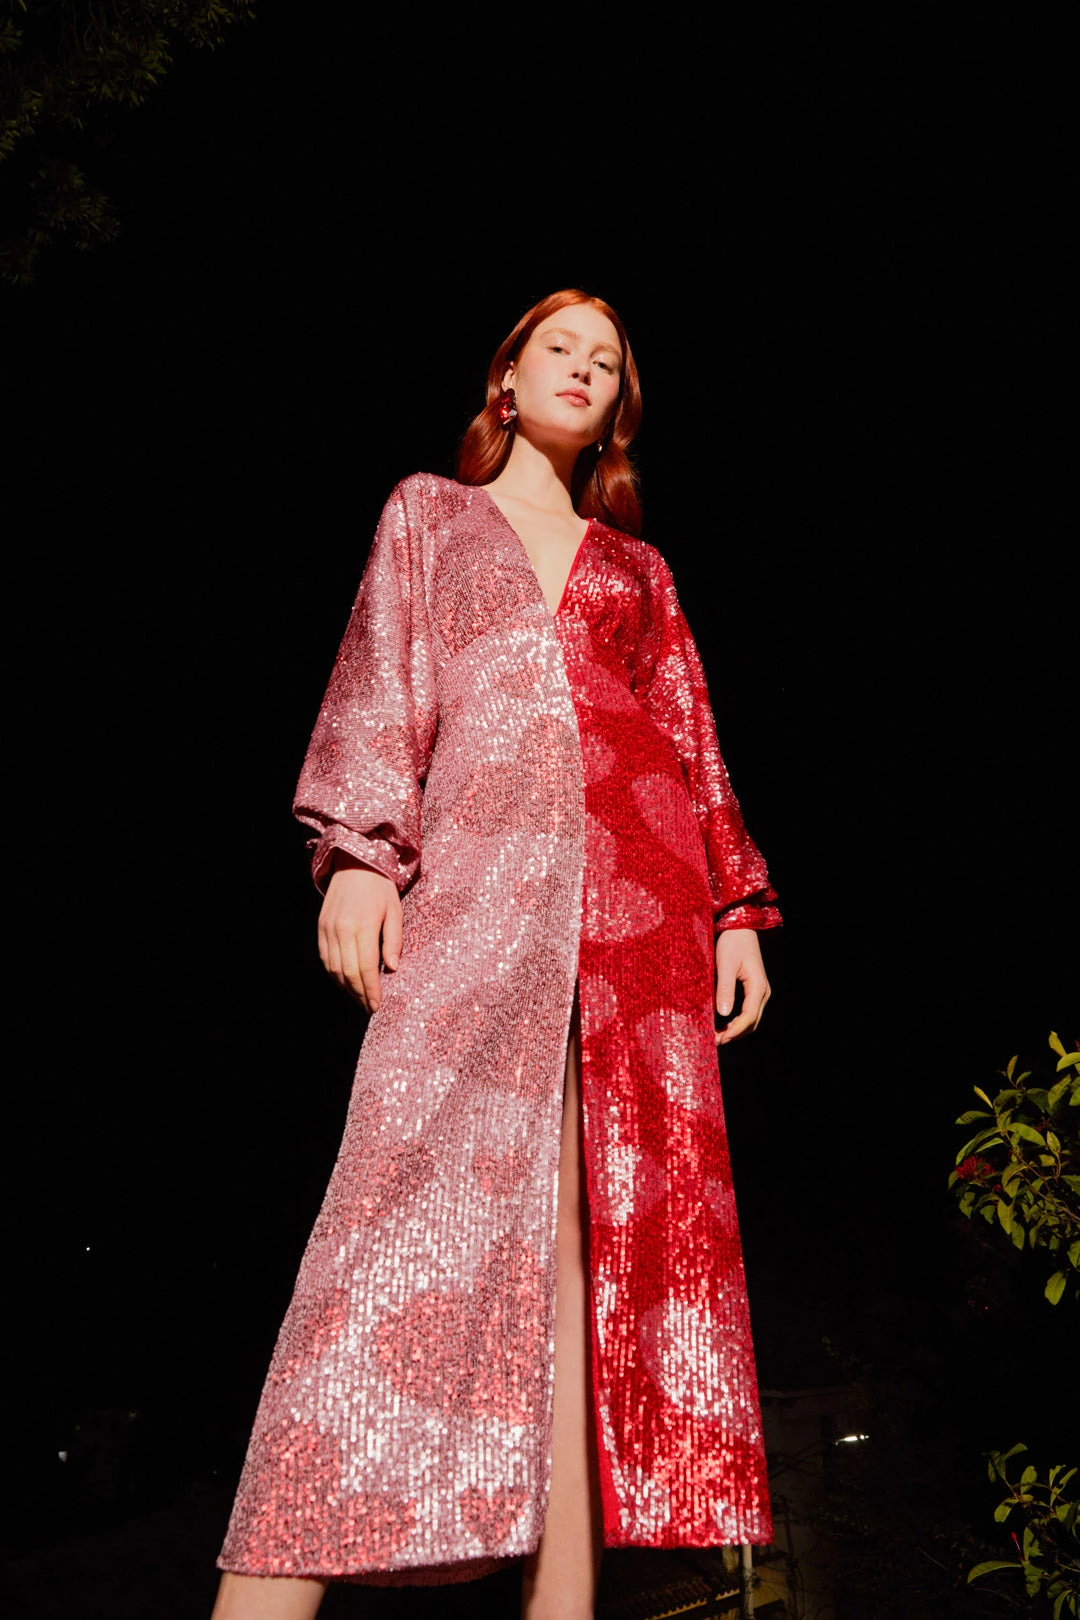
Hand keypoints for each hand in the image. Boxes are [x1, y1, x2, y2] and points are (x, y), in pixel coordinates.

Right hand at [317, 856, 401, 1012]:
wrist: (353, 863)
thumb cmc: (380, 888)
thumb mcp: (395, 911)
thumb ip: (393, 940)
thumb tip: (392, 968)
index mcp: (363, 925)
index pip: (366, 967)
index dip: (372, 990)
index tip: (377, 1004)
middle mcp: (342, 929)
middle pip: (349, 973)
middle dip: (359, 994)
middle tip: (369, 1007)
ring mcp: (328, 929)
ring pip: (334, 969)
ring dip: (346, 988)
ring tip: (359, 998)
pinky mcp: (321, 928)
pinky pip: (325, 958)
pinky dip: (334, 974)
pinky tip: (345, 981)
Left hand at [714, 927, 769, 1045]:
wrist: (740, 929)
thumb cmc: (732, 943)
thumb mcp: (726, 965)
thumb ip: (725, 989)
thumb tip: (722, 1014)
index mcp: (758, 986)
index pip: (749, 1017)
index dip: (734, 1031)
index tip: (719, 1039)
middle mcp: (762, 991)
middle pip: (752, 1022)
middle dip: (734, 1034)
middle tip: (713, 1040)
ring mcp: (759, 991)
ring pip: (751, 1019)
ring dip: (736, 1030)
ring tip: (716, 1035)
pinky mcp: (753, 990)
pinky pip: (748, 1012)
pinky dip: (736, 1021)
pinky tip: (722, 1023)